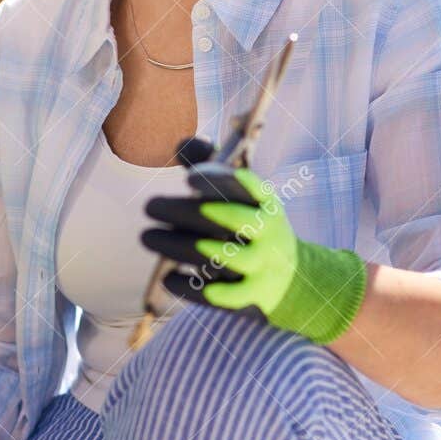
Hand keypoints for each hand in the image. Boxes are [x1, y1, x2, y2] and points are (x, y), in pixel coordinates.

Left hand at [140, 162, 366, 344]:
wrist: (294, 279)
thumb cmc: (254, 226)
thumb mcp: (244, 197)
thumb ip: (212, 167)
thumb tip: (180, 142)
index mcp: (266, 202)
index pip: (245, 187)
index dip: (219, 180)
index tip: (189, 177)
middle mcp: (268, 232)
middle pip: (225, 220)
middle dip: (182, 211)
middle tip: (149, 206)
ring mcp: (262, 266)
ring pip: (216, 256)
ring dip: (176, 246)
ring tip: (146, 236)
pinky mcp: (252, 297)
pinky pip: (218, 295)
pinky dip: (190, 287)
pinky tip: (168, 277)